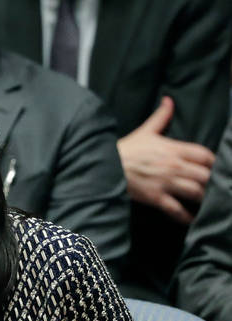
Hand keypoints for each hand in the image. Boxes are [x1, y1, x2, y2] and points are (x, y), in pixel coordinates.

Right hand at [117, 96, 214, 223]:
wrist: (105, 166)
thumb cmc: (126, 150)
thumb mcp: (145, 131)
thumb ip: (161, 116)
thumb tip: (169, 100)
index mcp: (174, 149)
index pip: (205, 155)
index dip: (214, 163)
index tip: (215, 168)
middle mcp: (174, 166)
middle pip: (206, 175)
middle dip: (212, 182)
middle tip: (215, 187)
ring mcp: (165, 183)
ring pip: (196, 192)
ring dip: (204, 198)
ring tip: (209, 203)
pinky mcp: (156, 197)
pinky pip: (176, 209)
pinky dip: (186, 216)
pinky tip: (192, 219)